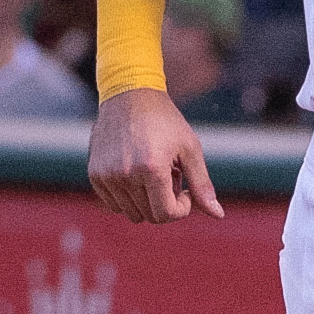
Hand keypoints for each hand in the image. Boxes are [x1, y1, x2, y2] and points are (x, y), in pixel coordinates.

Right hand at [89, 88, 222, 223]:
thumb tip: (219, 216)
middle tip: (172, 176)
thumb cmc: (166, 122)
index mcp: (151, 169)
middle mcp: (125, 175)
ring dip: (147, 200)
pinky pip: (114, 204)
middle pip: (149, 216)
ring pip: (131, 213)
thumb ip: (202, 185)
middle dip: (166, 202)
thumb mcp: (190, 150)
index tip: (186, 190)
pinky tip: (139, 173)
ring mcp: (106, 176)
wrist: (129, 96)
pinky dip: (129, 197)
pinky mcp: (95, 175)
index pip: (165, 215)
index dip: (182, 208)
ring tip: (155, 173)